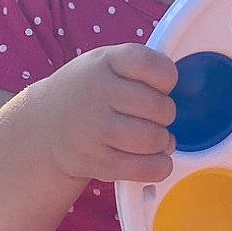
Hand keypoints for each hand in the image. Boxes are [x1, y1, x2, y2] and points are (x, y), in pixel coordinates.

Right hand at [37, 44, 177, 184]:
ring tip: (154, 137)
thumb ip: (139, 67)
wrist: (43, 127)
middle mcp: (97, 93)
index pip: (155, 67)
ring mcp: (95, 129)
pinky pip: (145, 168)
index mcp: (104, 61)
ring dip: (163, 141)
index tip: (161, 85)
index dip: (168, 78)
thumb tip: (188, 87)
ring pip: (155, 139)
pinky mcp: (97, 162)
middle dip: (165, 114)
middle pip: (161, 107)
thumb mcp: (104, 63)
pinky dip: (159, 166)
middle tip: (154, 116)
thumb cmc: (85, 92)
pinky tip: (154, 158)